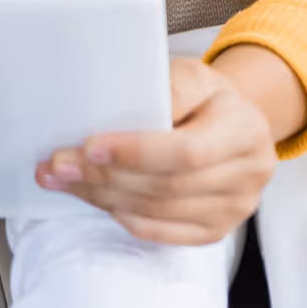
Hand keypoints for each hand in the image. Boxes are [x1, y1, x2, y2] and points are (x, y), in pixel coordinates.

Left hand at [37, 56, 280, 245]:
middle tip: (59, 164)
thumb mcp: (193, 75)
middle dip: (104, 177)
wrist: (234, 122)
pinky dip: (121, 215)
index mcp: (244, 130)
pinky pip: (159, 232)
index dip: (135, 153)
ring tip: (63, 180)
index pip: (187, 153)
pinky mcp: (214, 230)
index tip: (90, 147)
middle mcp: (247, 175)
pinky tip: (94, 198)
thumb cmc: (206, 96)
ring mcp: (234, 209)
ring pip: (157, 212)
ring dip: (102, 197)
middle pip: (167, 186)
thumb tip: (123, 111)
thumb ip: (168, 90)